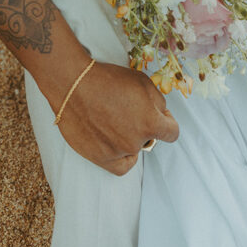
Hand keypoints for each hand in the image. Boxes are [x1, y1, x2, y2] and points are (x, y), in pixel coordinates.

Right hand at [56, 61, 178, 174]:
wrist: (74, 85)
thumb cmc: (107, 79)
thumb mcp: (142, 81)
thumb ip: (158, 101)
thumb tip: (162, 114)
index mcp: (150, 122)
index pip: (172, 132)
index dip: (167, 121)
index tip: (159, 114)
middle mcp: (136, 142)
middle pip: (150, 138)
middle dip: (145, 125)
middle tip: (129, 110)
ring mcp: (117, 152)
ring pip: (134, 149)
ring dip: (130, 136)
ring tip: (115, 118)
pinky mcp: (100, 158)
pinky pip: (121, 166)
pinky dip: (123, 157)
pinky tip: (119, 144)